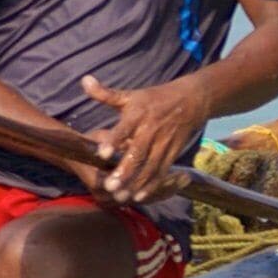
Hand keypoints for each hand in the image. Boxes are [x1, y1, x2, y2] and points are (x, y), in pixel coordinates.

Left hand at [80, 74, 210, 204]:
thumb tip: (84, 81)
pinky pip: (162, 171)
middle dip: (124, 171)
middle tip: (110, 186)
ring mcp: (164, 142)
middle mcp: (151, 129)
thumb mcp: (130, 94)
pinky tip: (140, 197)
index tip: (102, 154)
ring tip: (121, 197)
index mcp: (138, 114)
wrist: (193, 99)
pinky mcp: (173, 152)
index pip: (124, 128)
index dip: (114, 140)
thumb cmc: (154, 98)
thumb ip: (105, 93)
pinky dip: (152, 184)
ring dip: (136, 183)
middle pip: (138, 153)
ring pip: (150, 166)